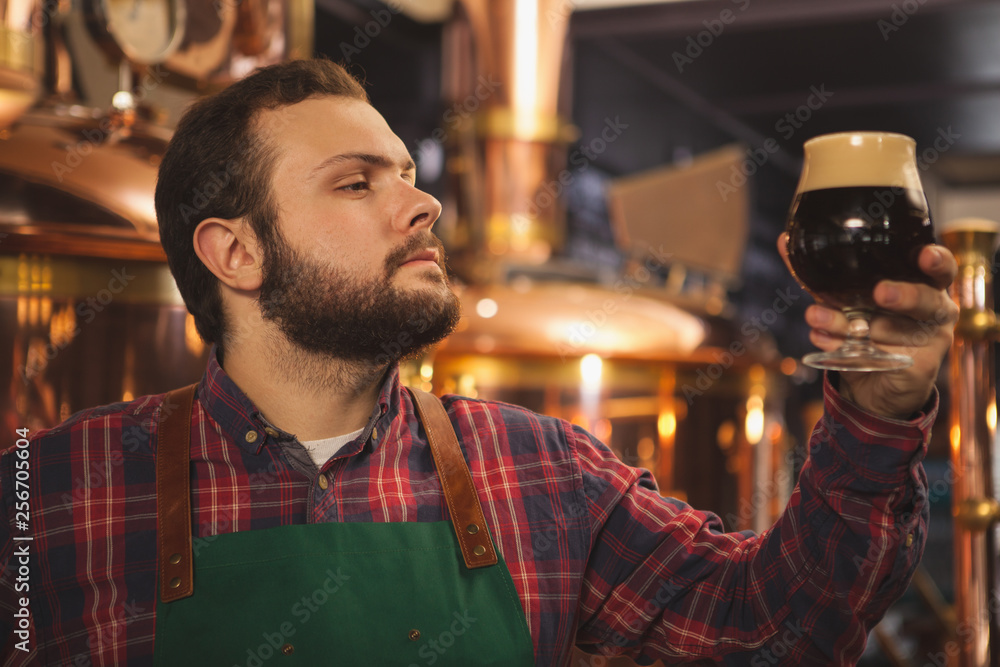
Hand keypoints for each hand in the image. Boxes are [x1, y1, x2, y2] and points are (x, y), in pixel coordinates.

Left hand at [778, 233, 958, 418]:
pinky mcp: (916, 368)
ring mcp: (928, 340)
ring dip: (849, 323)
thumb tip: (784, 240)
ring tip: (816, 317)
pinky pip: (879, 356)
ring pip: (890, 328)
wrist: (870, 383)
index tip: (924, 255)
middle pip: (926, 299)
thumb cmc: (863, 326)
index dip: (937, 261)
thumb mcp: (841, 296)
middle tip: (880, 293)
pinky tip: (821, 339)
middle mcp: (933, 309)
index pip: (941, 268)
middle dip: (903, 295)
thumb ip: (818, 271)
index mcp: (922, 283)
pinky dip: (844, 347)